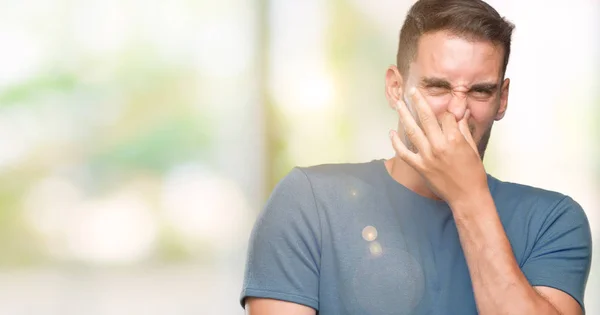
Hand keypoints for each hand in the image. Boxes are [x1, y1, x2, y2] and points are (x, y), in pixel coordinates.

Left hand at [389, 88, 487, 206]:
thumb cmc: (473, 173)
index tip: (445, 110)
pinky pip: (404, 152)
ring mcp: (427, 156)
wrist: (467, 196)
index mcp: (454, 139)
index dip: (446, 112)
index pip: (446, 116)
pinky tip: (392, 133)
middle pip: (426, 117)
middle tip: (411, 91)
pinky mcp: (419, 167)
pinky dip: (396, 142)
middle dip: (417, 101)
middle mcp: (439, 145)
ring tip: (397, 104)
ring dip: (404, 116)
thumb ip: (463, 129)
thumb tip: (460, 114)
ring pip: (412, 131)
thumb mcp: (472, 148)